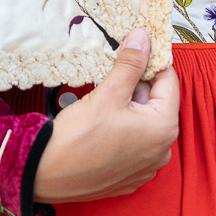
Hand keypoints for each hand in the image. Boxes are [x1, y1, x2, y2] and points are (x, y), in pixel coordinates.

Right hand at [33, 29, 179, 202]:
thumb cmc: (77, 139)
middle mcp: (161, 151)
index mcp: (163, 129)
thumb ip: (130, 64)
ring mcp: (145, 167)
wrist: (45, 174)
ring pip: (144, 122)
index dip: (152, 61)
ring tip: (105, 97)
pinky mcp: (128, 176)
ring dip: (129, 105)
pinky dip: (123, 128)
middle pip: (156, 102)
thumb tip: (143, 39)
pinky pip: (133, 143)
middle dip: (138, 84)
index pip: (169, 81)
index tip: (138, 47)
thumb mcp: (108, 93)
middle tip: (115, 71)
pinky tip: (102, 121)